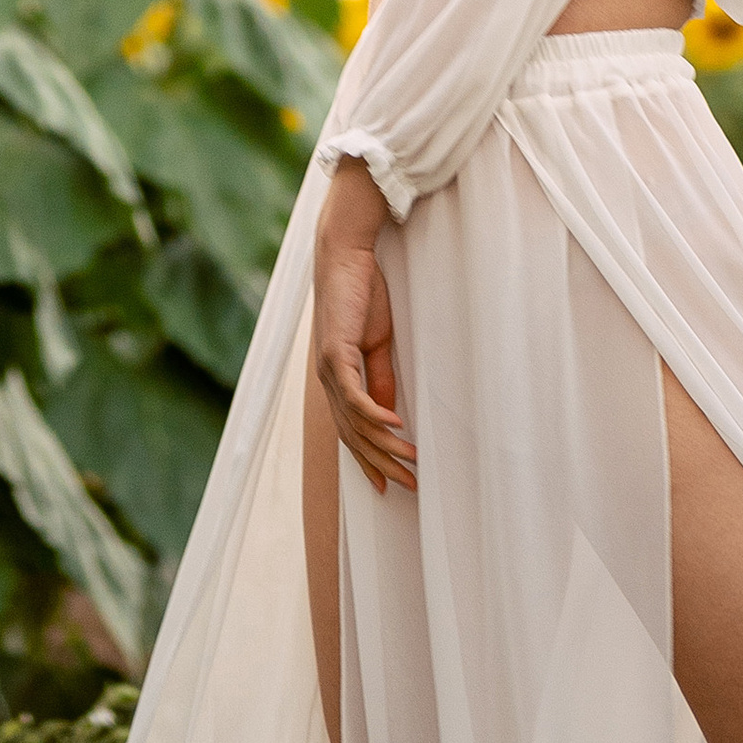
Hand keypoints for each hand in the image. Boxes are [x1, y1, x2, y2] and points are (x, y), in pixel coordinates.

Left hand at [313, 159, 416, 495]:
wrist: (345, 255)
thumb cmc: (362, 294)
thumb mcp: (377, 343)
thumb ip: (380, 376)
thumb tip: (390, 412)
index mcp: (338, 379)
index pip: (351, 431)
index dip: (369, 460)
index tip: (388, 485)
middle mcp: (329, 381)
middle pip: (353, 436)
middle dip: (380, 464)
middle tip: (408, 487)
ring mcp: (329, 370)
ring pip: (356, 423)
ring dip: (385, 446)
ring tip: (413, 462)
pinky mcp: (335, 354)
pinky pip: (356, 396)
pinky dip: (376, 415)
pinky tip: (397, 427)